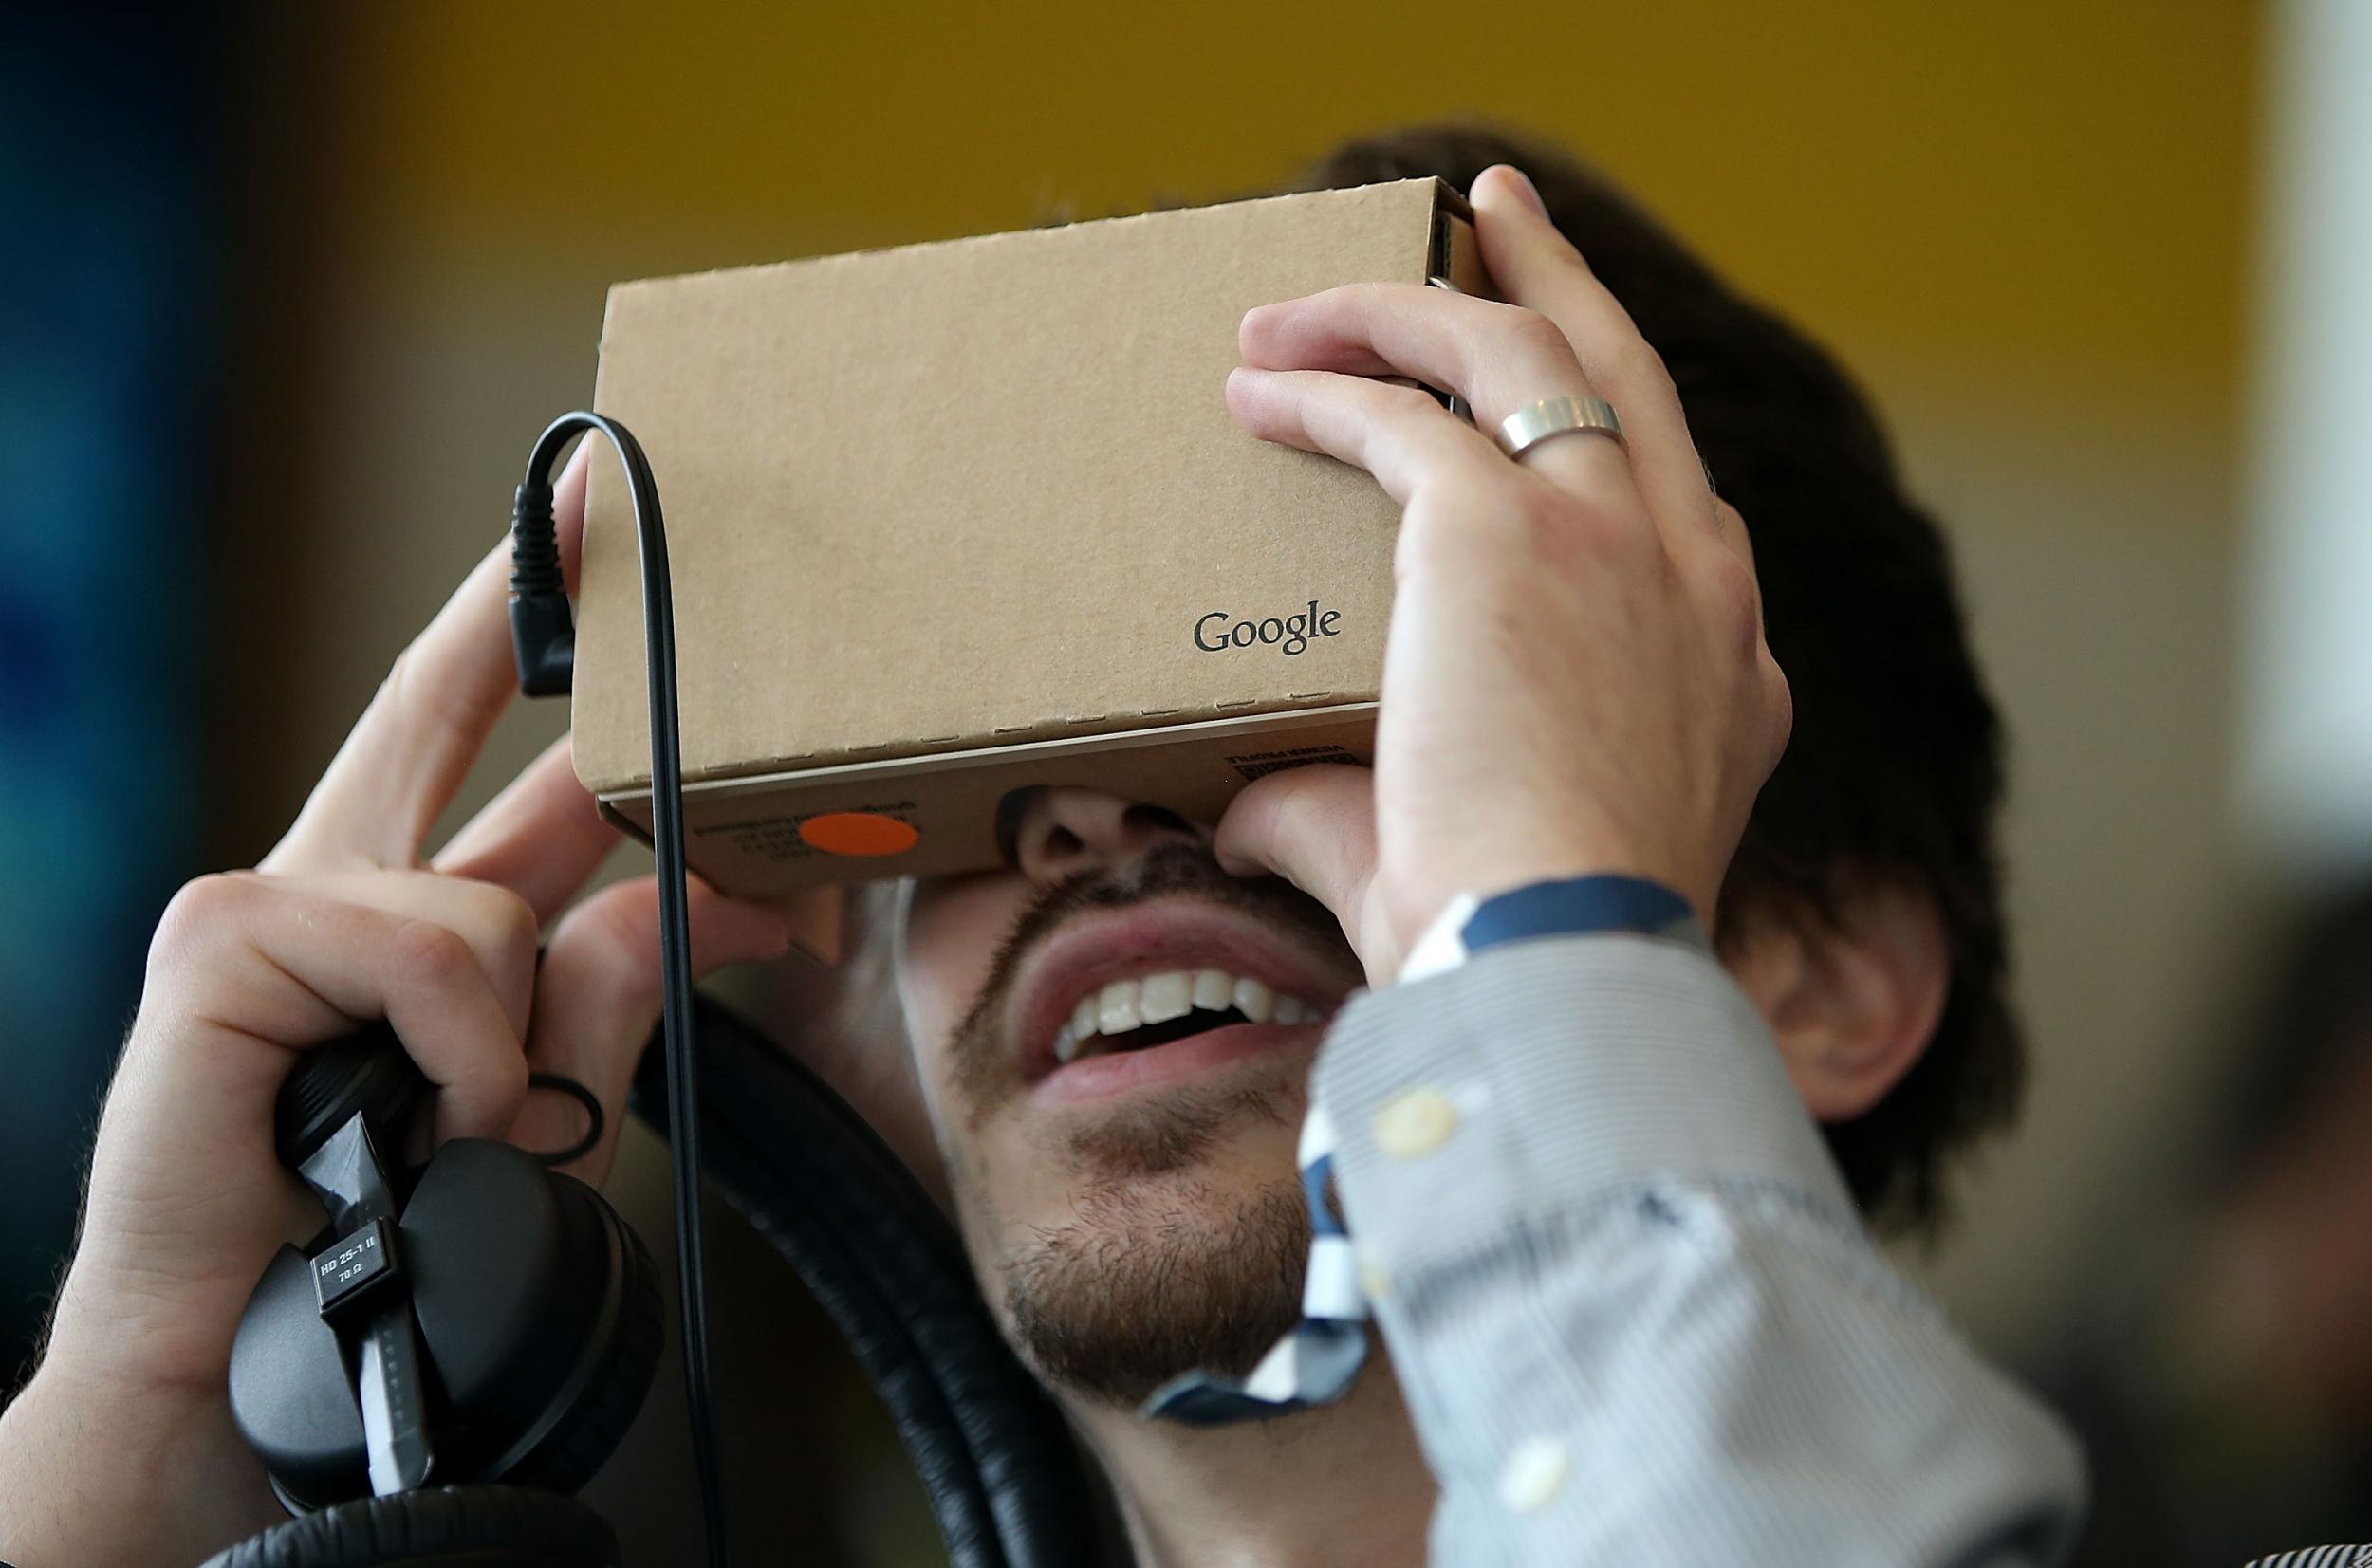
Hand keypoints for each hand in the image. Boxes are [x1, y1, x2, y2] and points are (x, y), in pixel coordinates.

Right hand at [0, 443, 792, 1566]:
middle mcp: (339, 881)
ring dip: (529, 1035)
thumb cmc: (390, 1238)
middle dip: (526, 603)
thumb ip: (617, 987)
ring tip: (476, 1134)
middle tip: (605, 490)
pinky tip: (425, 1118)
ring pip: (495, 895)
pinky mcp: (223, 942)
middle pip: (438, 702)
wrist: (244, 1371)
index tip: (589, 515)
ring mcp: (271, 900)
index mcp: (406, 909)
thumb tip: (714, 890)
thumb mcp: (541, 1098)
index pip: (479, 738)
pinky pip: (433, 954)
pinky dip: (467, 1053)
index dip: (530, 624)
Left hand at [1213, 165, 1790, 981]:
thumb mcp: (1473, 865)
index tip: (1543, 403)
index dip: (1602, 436)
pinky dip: (1324, 385)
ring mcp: (1613, 537)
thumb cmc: (1515, 952)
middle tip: (1498, 219)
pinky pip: (1402, 414)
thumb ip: (1351, 811)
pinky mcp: (1505, 528)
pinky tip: (1253, 386)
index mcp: (1728, 662)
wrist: (1553, 966)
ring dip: (1407, 309)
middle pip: (1626, 373)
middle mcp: (1696, 577)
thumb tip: (1247, 811)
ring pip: (1518, 353)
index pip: (1675, 504)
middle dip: (1558, 281)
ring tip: (1308, 300)